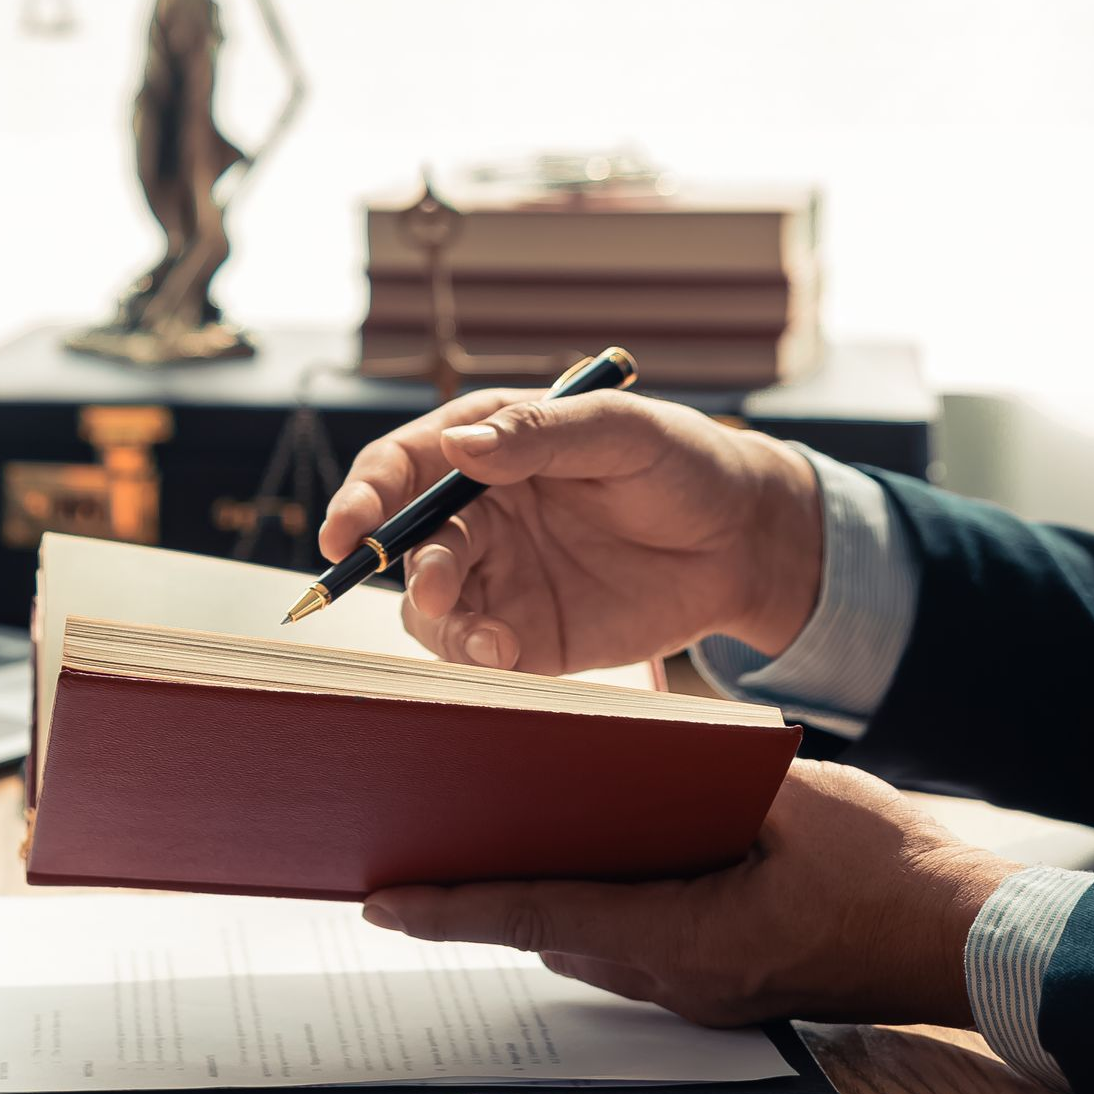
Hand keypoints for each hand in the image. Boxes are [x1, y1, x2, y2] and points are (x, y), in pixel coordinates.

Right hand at [319, 387, 822, 674]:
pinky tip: (508, 658)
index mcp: (486, 447)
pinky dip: (475, 662)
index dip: (363, 497)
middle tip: (443, 593)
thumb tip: (460, 445)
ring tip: (491, 642)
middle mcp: (478, 514)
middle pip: (407, 546)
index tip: (346, 529)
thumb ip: (541, 436)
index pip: (399, 467)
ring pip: (430, 608)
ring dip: (444, 626)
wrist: (746, 544)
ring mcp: (498, 577)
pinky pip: (475, 654)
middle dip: (411, 571)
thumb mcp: (622, 431)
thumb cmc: (685, 465)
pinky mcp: (525, 635)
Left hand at [363, 761, 1023, 1027]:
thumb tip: (629, 751)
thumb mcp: (795, 799)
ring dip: (533, 907)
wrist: (973, 941)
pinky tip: (580, 866)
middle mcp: (681, 981)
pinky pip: (632, 951)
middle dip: (477, 903)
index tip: (382, 901)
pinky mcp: (724, 985)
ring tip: (472, 855)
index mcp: (689, 939)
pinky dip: (590, 912)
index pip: (541, 916)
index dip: (454, 907)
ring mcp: (703, 993)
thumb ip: (704, 775)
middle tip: (404, 866)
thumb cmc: (894, 871)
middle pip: (550, 936)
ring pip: (587, 947)